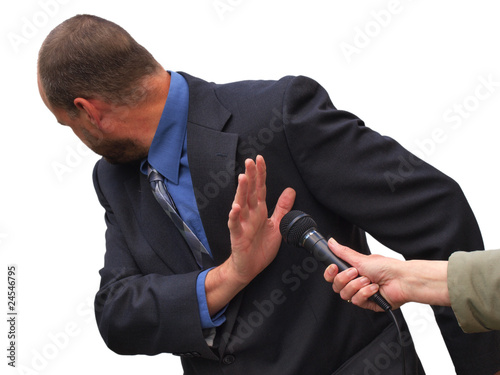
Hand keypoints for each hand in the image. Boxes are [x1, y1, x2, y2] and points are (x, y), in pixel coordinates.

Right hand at [227, 155, 295, 283]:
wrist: (249, 268)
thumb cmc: (260, 247)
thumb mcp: (276, 225)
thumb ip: (282, 207)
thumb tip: (290, 190)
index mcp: (259, 210)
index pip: (260, 188)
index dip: (261, 174)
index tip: (260, 158)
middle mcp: (250, 214)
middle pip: (250, 192)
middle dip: (250, 176)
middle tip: (250, 161)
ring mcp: (242, 224)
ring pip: (241, 204)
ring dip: (241, 191)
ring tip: (242, 178)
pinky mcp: (237, 236)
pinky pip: (235, 225)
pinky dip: (234, 216)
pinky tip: (235, 208)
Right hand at [323, 238, 407, 311]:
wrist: (402, 279)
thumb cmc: (387, 267)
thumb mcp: (361, 259)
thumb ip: (343, 253)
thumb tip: (332, 243)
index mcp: (353, 271)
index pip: (333, 276)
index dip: (330, 273)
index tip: (334, 267)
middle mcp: (355, 283)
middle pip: (336, 286)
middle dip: (345, 278)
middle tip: (356, 272)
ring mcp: (361, 293)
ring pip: (345, 294)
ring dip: (357, 285)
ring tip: (368, 280)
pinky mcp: (367, 304)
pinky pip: (356, 301)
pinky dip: (366, 293)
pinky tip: (375, 288)